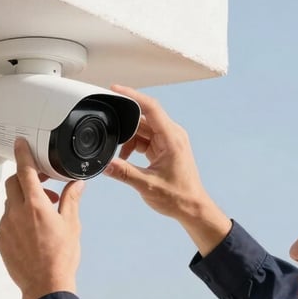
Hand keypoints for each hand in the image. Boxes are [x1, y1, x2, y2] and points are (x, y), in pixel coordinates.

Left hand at [0, 139, 83, 298]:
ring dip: (23, 202)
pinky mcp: (0, 240)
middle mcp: (16, 212)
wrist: (46, 285)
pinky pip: (6, 222)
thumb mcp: (72, 225)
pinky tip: (31, 232)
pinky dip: (17, 220)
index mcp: (35, 205)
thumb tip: (77, 185)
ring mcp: (5, 227)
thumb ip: (71, 200)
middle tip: (42, 187)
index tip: (20, 143)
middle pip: (14, 183)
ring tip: (41, 216)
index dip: (22, 153)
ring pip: (10, 203)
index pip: (25, 170)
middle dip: (26, 180)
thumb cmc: (60, 258)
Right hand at [105, 86, 231, 255]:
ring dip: (128, 140)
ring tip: (120, 157)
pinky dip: (133, 146)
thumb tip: (105, 165)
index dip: (132, 95)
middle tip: (109, 131)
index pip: (151, 107)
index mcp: (171, 138)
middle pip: (143, 119)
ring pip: (142, 130)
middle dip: (124, 126)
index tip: (116, 89)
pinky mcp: (164, 149)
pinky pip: (145, 139)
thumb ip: (124, 173)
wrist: (192, 208)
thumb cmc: (179, 197)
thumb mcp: (147, 185)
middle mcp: (171, 135)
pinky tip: (126, 159)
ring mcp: (168, 141)